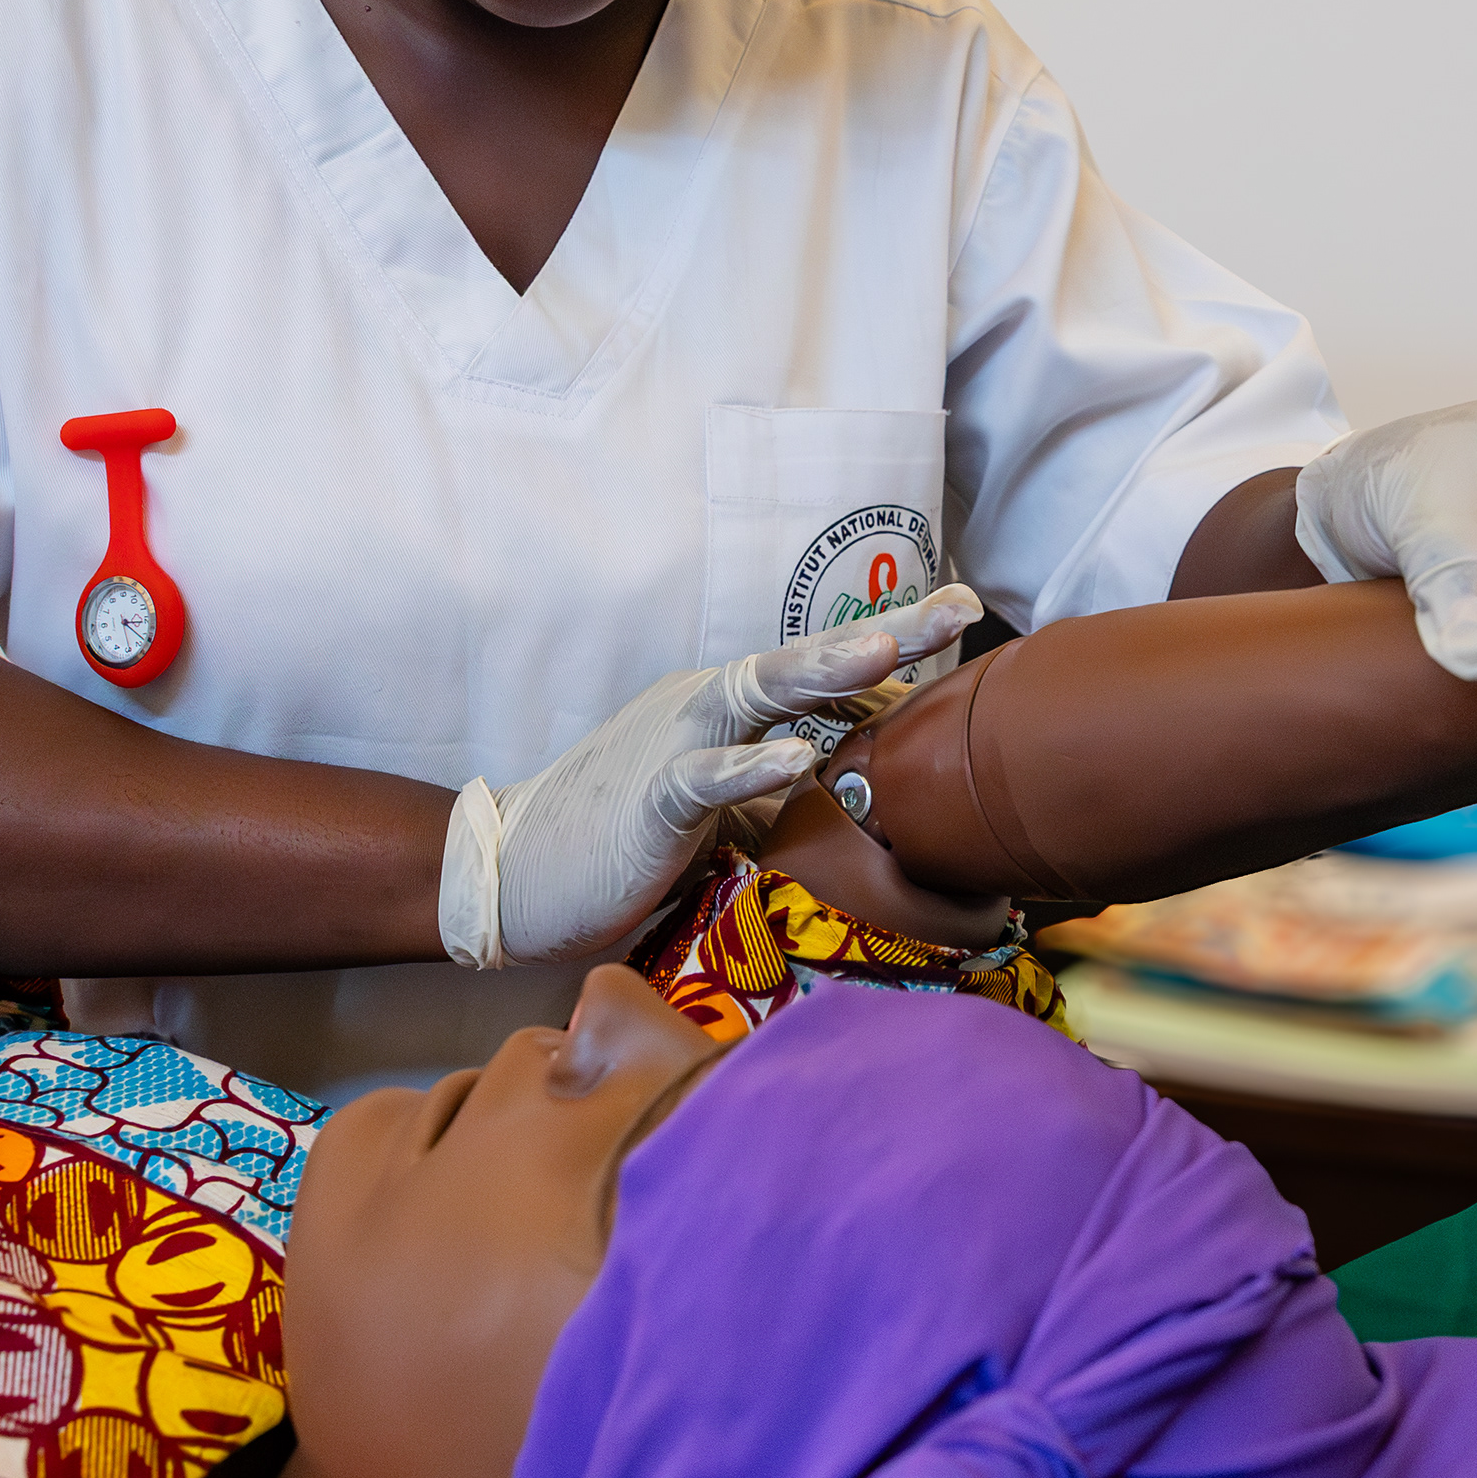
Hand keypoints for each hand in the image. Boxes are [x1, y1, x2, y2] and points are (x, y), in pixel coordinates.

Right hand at [441, 588, 984, 966]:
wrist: (514, 872)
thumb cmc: (621, 844)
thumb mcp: (720, 816)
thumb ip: (779, 800)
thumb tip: (859, 809)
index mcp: (727, 709)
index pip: (819, 672)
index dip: (890, 643)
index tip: (962, 612)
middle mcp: (706, 706)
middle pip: (804, 660)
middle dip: (885, 631)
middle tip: (959, 605)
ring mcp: (676, 744)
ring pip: (757, 694)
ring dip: (824, 670)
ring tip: (887, 650)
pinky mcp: (650, 798)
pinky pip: (706, 776)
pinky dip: (752, 765)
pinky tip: (799, 757)